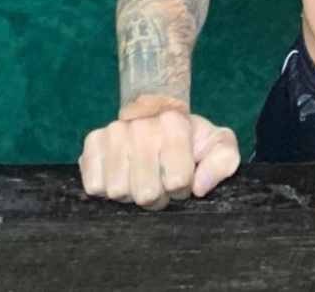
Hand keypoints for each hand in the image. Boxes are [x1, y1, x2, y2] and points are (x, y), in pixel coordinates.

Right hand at [79, 103, 240, 209]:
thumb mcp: (218, 145)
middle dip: (157, 196)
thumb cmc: (190, 140)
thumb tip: (200, 187)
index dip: (182, 188)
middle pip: (145, 192)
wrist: (158, 118)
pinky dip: (107, 188)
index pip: (177, 181)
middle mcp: (141, 125)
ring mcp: (113, 133)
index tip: (182, 177)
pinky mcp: (92, 143)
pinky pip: (94, 185)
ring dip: (131, 193)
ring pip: (118, 191)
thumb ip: (222, 162)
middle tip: (160, 182)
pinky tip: (122, 174)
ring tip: (141, 178)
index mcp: (174, 123)